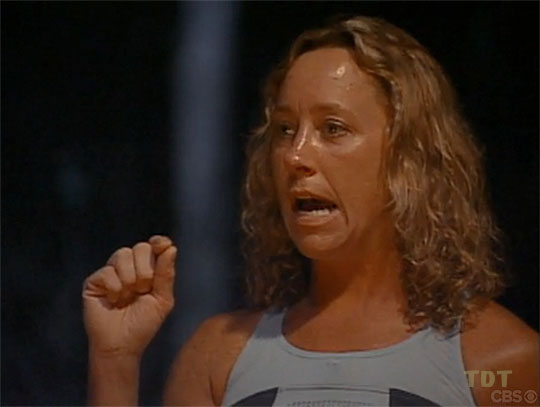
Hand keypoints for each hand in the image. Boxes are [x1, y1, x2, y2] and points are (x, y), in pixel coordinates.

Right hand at [83, 235, 176, 356]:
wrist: (122, 345)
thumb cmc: (143, 324)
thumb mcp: (162, 299)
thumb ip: (166, 274)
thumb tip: (171, 247)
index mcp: (147, 270)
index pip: (153, 246)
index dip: (159, 242)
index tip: (164, 245)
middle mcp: (129, 268)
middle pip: (140, 248)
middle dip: (146, 270)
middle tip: (143, 290)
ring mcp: (111, 273)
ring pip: (123, 255)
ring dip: (130, 279)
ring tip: (128, 297)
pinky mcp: (94, 282)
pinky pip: (107, 272)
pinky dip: (115, 288)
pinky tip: (114, 301)